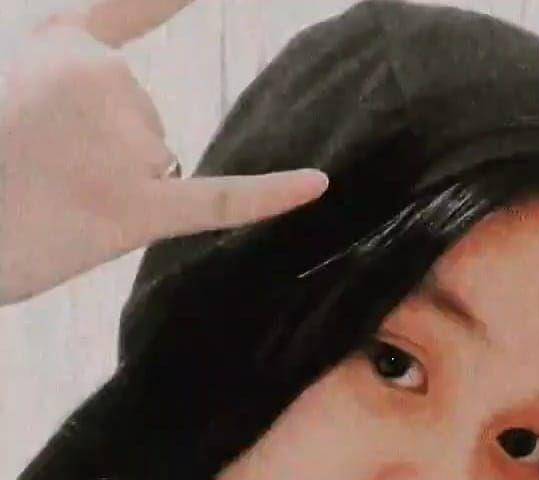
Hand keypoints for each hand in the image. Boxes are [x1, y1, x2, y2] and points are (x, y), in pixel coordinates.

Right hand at [0, 0, 328, 304]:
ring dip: (113, 190)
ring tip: (50, 202)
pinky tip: (317, 184)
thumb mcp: (5, 90)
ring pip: (157, 165)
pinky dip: (270, 195)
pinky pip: (219, 202)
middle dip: (107, 154)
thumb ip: (56, 86)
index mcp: (58, 46)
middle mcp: (96, 79)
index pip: (129, 7)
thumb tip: (142, 142)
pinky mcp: (135, 210)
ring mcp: (117, 145)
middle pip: (145, 121)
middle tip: (40, 176)